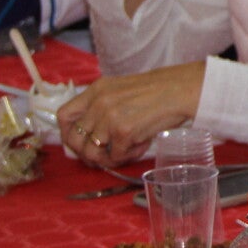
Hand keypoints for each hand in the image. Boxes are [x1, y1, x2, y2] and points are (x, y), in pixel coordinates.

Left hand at [57, 63, 206, 167]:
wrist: (184, 89)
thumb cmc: (159, 90)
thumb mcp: (122, 90)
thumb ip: (102, 106)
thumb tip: (89, 136)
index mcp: (97, 89)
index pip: (63, 115)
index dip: (67, 134)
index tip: (80, 143)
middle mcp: (99, 102)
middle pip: (74, 139)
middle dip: (86, 153)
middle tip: (102, 156)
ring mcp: (110, 117)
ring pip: (93, 152)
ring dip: (109, 158)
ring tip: (127, 151)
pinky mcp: (124, 132)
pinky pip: (117, 156)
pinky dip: (129, 156)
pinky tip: (142, 145)